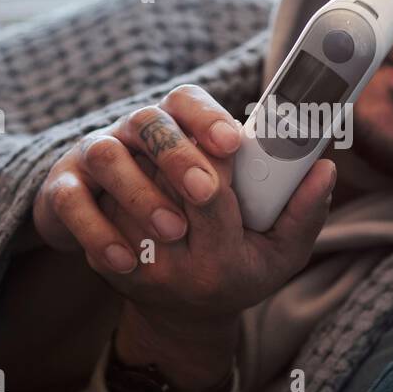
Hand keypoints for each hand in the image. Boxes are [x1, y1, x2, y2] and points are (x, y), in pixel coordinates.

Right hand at [31, 84, 335, 322]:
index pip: (191, 101)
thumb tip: (326, 170)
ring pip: (106, 153)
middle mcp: (140, 136)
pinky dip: (94, 229)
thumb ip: (297, 210)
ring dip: (139, 190)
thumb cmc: (215, 255)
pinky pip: (71, 202)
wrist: (153, 290)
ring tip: (171, 232)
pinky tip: (124, 262)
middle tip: (208, 192)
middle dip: (180, 153)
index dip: (211, 118)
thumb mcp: (265, 243)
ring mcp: (97, 160)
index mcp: (186, 133)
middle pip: (151, 120)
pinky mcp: (66, 195)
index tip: (234, 145)